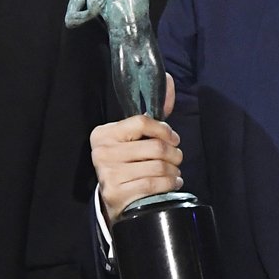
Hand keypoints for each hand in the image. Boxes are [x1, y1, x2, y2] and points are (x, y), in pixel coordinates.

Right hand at [93, 76, 180, 220]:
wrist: (116, 198)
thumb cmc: (130, 163)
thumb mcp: (135, 138)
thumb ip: (152, 114)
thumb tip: (167, 80)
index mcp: (104, 133)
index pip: (142, 121)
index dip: (164, 130)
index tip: (174, 138)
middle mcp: (102, 152)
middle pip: (154, 146)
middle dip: (174, 154)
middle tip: (177, 158)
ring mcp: (107, 174)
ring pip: (158, 167)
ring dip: (174, 171)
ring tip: (175, 172)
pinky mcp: (115, 194)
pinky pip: (153, 184)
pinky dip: (169, 184)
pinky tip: (172, 183)